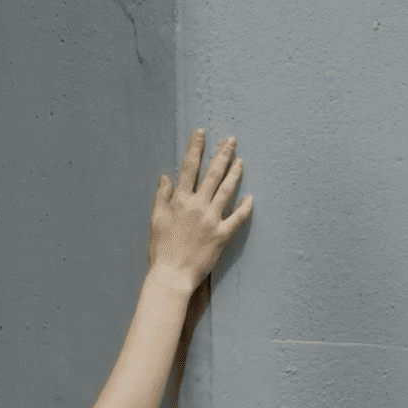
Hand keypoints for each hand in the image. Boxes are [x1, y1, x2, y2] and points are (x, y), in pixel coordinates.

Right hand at [146, 130, 252, 291]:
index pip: (188, 167)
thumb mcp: (156, 220)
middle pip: (212, 174)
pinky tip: (251, 198)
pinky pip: (237, 218)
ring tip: (240, 161)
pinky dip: (245, 208)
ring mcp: (211, 220)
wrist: (172, 274)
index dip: (195, 148)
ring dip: (234, 173)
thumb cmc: (161, 249)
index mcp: (179, 200)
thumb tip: (166, 177)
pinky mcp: (221, 235)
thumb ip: (162, 197)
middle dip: (221, 154)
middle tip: (230, 140)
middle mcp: (197, 206)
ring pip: (226, 190)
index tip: (201, 133)